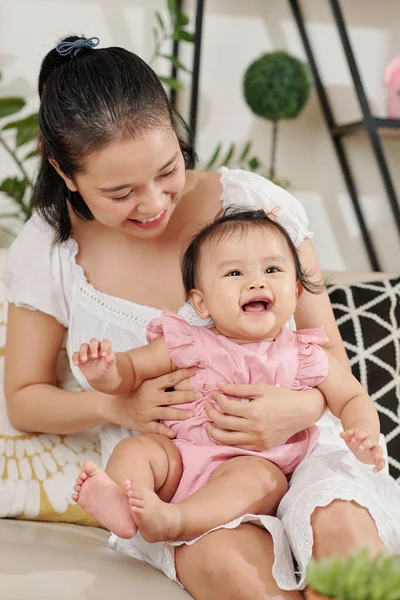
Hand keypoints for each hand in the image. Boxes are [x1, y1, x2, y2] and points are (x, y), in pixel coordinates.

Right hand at [72, 338, 120, 391]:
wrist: (100, 377)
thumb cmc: (106, 369)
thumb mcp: (109, 366)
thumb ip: (110, 361)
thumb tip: (110, 356)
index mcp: (105, 348)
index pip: (105, 342)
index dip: (104, 346)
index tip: (104, 354)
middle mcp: (96, 348)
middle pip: (93, 341)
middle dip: (93, 347)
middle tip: (94, 356)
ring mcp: (87, 352)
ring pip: (83, 346)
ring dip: (83, 352)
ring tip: (84, 360)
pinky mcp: (80, 357)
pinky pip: (76, 354)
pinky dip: (75, 358)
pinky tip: (76, 363)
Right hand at [106, 367, 197, 436]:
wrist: (111, 405)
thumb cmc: (132, 392)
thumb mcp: (144, 382)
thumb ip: (160, 379)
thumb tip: (180, 371)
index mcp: (151, 385)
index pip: (170, 378)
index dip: (184, 374)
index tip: (196, 370)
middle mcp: (149, 398)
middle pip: (172, 396)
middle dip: (187, 395)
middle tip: (201, 395)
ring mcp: (146, 412)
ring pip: (166, 412)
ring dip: (180, 413)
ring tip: (192, 414)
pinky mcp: (143, 424)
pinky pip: (156, 428)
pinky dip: (165, 431)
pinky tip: (174, 433)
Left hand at [205, 382, 323, 450]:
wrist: (301, 413)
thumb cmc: (282, 397)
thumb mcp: (260, 389)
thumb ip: (238, 389)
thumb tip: (219, 386)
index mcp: (254, 412)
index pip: (226, 407)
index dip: (216, 399)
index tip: (213, 394)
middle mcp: (254, 428)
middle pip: (223, 423)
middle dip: (210, 414)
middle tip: (206, 407)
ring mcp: (257, 440)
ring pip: (227, 440)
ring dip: (213, 432)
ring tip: (207, 425)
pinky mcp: (261, 447)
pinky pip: (238, 447)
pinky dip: (227, 441)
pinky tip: (222, 434)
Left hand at [340, 429, 385, 471]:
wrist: (363, 442)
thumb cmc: (356, 439)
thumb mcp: (350, 437)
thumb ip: (347, 435)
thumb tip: (342, 434)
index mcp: (364, 434)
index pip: (362, 433)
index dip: (357, 437)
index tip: (352, 441)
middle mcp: (371, 441)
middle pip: (371, 441)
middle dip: (366, 444)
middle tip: (360, 448)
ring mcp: (375, 449)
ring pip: (379, 449)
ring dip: (378, 452)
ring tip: (377, 456)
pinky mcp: (377, 458)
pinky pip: (382, 461)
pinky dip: (380, 465)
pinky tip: (374, 470)